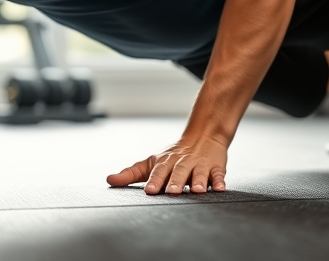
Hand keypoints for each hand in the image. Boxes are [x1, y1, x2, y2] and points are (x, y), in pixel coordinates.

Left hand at [106, 135, 226, 194]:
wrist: (203, 136)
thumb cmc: (173, 155)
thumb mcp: (150, 162)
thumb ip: (130, 173)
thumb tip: (109, 181)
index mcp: (165, 162)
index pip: (158, 172)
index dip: (154, 180)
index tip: (149, 190)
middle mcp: (182, 163)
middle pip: (178, 172)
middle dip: (175, 181)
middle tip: (172, 191)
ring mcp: (199, 165)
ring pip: (198, 172)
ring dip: (197, 181)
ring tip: (196, 190)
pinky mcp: (216, 168)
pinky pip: (218, 174)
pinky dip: (219, 181)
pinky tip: (219, 188)